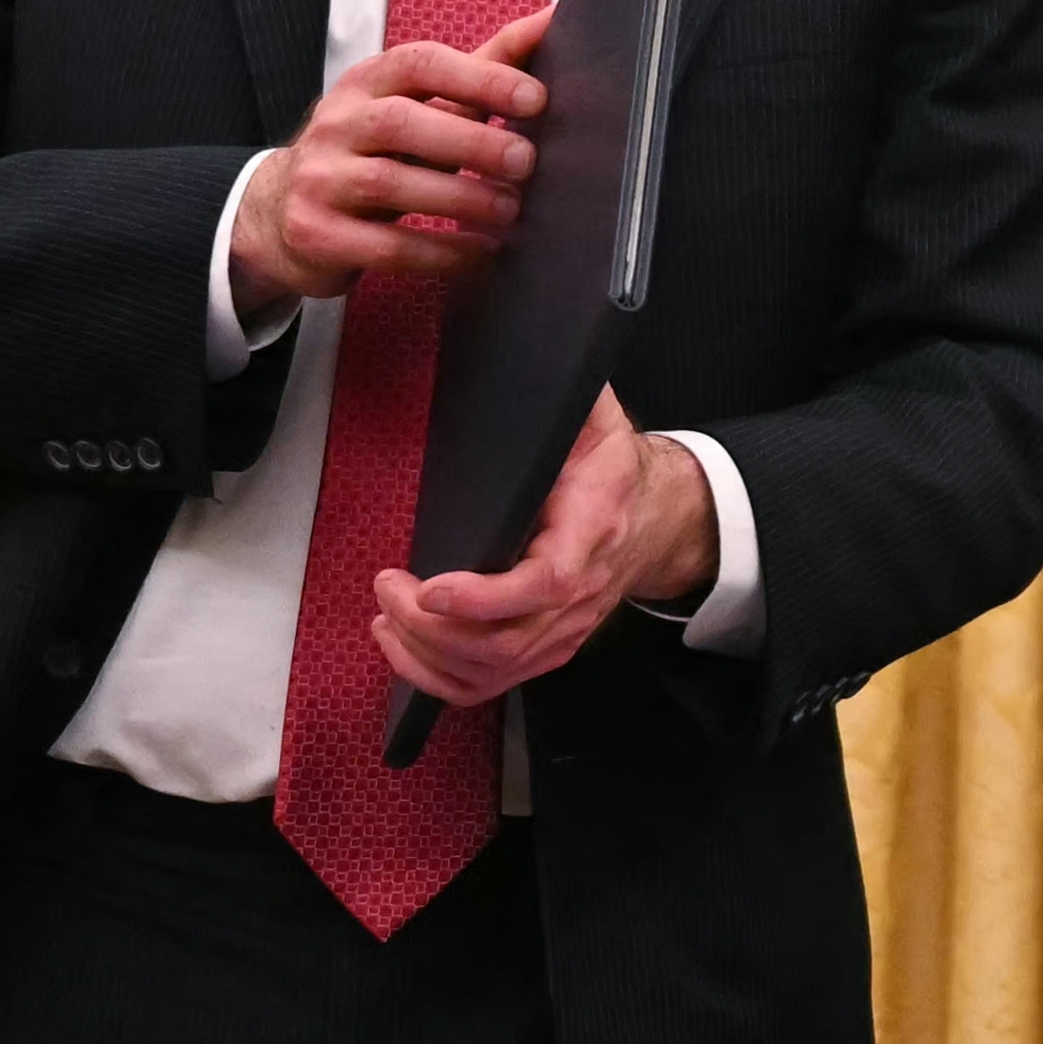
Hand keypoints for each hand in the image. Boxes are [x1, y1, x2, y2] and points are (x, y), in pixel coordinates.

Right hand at [236, 1, 552, 310]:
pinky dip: (440, 251)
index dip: (479, 78)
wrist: (280, 212)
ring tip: (510, 210)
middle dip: (471, 142)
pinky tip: (479, 251)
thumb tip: (550, 21)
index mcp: (366, 82)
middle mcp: (336, 124)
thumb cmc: (372, 150)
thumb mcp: (417, 104)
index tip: (535, 100)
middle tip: (525, 162)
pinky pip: (385, 245)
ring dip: (460, 199)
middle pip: (401, 122)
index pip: (419, 63)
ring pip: (390, 183)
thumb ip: (481, 69)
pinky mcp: (317, 234)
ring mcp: (320, 179)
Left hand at [372, 391, 713, 711]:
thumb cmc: (613, 469)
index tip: (429, 584)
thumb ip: (568, 396)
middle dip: (430, 627)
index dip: (484, 596)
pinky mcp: (545, 651)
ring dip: (424, 655)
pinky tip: (402, 646)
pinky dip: (436, 679)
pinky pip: (488, 686)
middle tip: (388, 587)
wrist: (657, 521)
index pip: (547, 583)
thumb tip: (534, 358)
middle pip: (504, 644)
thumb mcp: (598, 418)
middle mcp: (581, 596)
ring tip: (385, 616)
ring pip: (491, 672)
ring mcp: (563, 631)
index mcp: (594, 531)